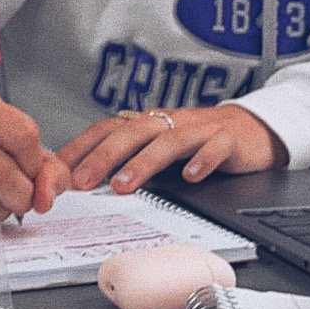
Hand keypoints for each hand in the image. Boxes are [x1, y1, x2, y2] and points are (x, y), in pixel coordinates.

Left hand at [58, 104, 287, 193]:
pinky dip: (203, 160)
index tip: (57, 172)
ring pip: (168, 141)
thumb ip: (127, 160)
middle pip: (131, 133)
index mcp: (147, 124)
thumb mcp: (158, 149)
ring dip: (143, 162)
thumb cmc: (198, 142)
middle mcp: (169, 122)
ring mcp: (199, 130)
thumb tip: (83, 183)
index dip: (81, 148)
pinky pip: (215, 148)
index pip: (107, 129)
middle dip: (103, 157)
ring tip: (124, 185)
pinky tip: (191, 177)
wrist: (252, 130)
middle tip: (83, 182)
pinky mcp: (228, 139)